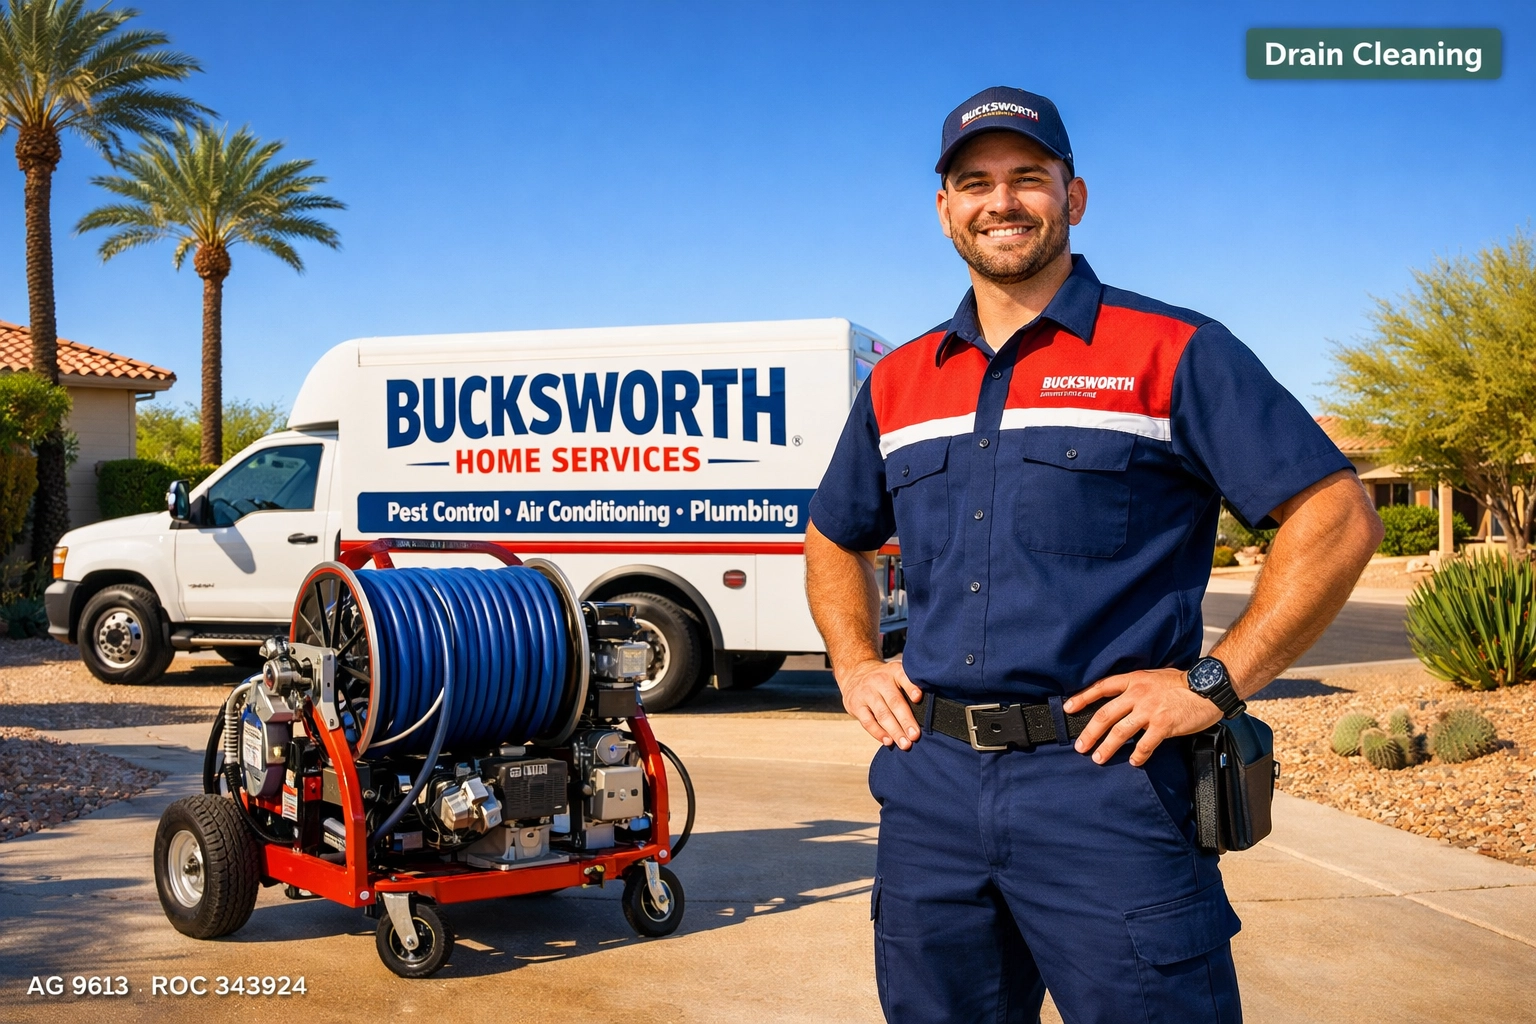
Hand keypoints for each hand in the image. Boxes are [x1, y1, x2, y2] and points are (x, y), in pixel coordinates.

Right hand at [837, 658, 923, 748]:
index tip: (918, 697)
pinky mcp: (855, 705)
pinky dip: (878, 733)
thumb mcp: (896, 675)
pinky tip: (888, 741)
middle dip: (906, 720)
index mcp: (894, 671)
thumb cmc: (884, 681)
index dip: (911, 687)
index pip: (903, 677)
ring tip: (905, 744)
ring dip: (895, 731)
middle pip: (894, 702)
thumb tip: (929, 711)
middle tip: (915, 735)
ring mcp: (866, 693)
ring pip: (882, 714)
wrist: (855, 674)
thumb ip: (910, 688)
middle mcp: (880, 680)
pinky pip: (868, 721)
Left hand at [1065, 667, 1221, 766]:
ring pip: (1120, 731)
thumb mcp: (1154, 677)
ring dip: (1107, 747)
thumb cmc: (1183, 682)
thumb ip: (1136, 687)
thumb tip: (1121, 700)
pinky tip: (1133, 761)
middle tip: (1080, 746)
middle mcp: (1138, 694)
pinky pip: (1145, 744)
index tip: (1068, 708)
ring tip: (1098, 758)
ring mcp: (1150, 710)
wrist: (1209, 686)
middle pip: (1105, 714)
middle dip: (1090, 732)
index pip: (1101, 688)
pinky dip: (1138, 754)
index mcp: (1134, 680)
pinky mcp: (1164, 725)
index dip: (1082, 698)